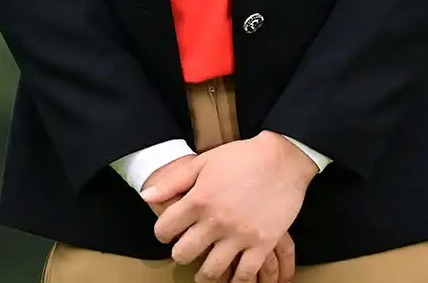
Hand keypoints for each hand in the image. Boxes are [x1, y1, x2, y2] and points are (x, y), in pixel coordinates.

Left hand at [146, 132, 316, 282]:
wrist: (281, 159)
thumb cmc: (240, 157)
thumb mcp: (202, 163)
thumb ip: (173, 182)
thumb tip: (146, 196)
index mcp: (198, 200)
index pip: (165, 228)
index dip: (162, 233)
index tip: (167, 234)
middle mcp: (216, 221)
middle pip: (184, 253)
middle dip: (181, 254)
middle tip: (186, 252)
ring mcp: (240, 235)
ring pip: (212, 269)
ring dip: (205, 274)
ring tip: (204, 273)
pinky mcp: (263, 243)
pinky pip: (246, 273)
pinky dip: (237, 281)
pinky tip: (232, 280)